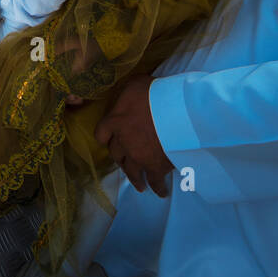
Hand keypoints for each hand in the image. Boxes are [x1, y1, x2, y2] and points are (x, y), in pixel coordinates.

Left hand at [95, 75, 173, 196]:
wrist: (177, 111)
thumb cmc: (155, 93)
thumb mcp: (135, 84)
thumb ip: (127, 95)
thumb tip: (128, 97)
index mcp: (114, 121)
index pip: (101, 133)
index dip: (105, 136)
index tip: (108, 140)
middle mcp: (122, 142)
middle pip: (116, 154)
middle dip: (120, 157)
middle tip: (126, 162)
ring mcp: (138, 157)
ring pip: (132, 172)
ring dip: (135, 178)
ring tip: (140, 185)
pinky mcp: (155, 167)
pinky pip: (154, 181)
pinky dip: (157, 187)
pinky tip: (160, 191)